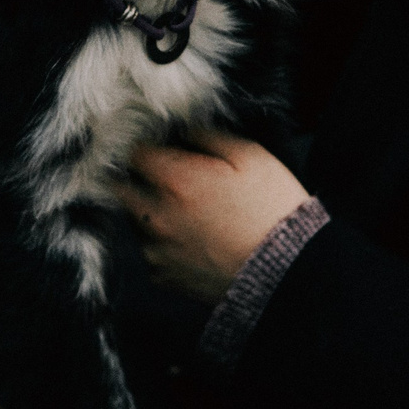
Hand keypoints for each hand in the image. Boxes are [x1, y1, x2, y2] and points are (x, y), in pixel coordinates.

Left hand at [116, 132, 309, 303]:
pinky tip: (193, 241)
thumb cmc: (272, 209)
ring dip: (150, 212)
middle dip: (139, 178)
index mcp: (175, 181)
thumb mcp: (250, 156)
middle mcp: (157, 216)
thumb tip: (184, 130)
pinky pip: (151, 253)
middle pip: (122, 188)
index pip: (134, 154)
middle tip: (167, 179)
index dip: (147, 146)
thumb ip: (208, 136)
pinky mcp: (164, 277)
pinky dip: (164, 244)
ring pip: (135, 222)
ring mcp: (157, 250)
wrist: (287, 271)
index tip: (160, 148)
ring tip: (187, 214)